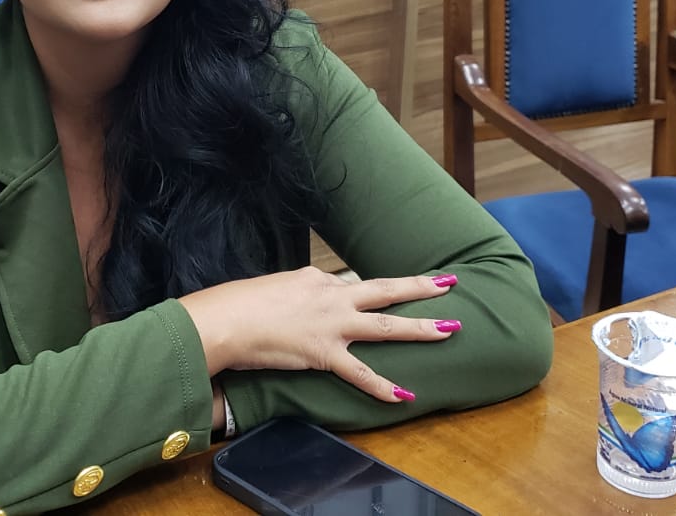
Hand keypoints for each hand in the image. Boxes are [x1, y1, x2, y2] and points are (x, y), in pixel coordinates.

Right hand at [180, 266, 458, 403]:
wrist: (225, 320)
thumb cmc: (239, 304)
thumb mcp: (273, 288)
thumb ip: (294, 293)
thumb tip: (298, 302)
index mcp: (316, 280)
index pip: (351, 286)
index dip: (370, 293)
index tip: (390, 290)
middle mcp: (331, 297)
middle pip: (385, 290)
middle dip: (420, 286)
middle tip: (449, 283)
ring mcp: (332, 325)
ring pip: (387, 325)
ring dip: (421, 327)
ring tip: (450, 329)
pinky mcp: (324, 353)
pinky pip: (360, 373)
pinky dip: (383, 386)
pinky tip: (404, 395)